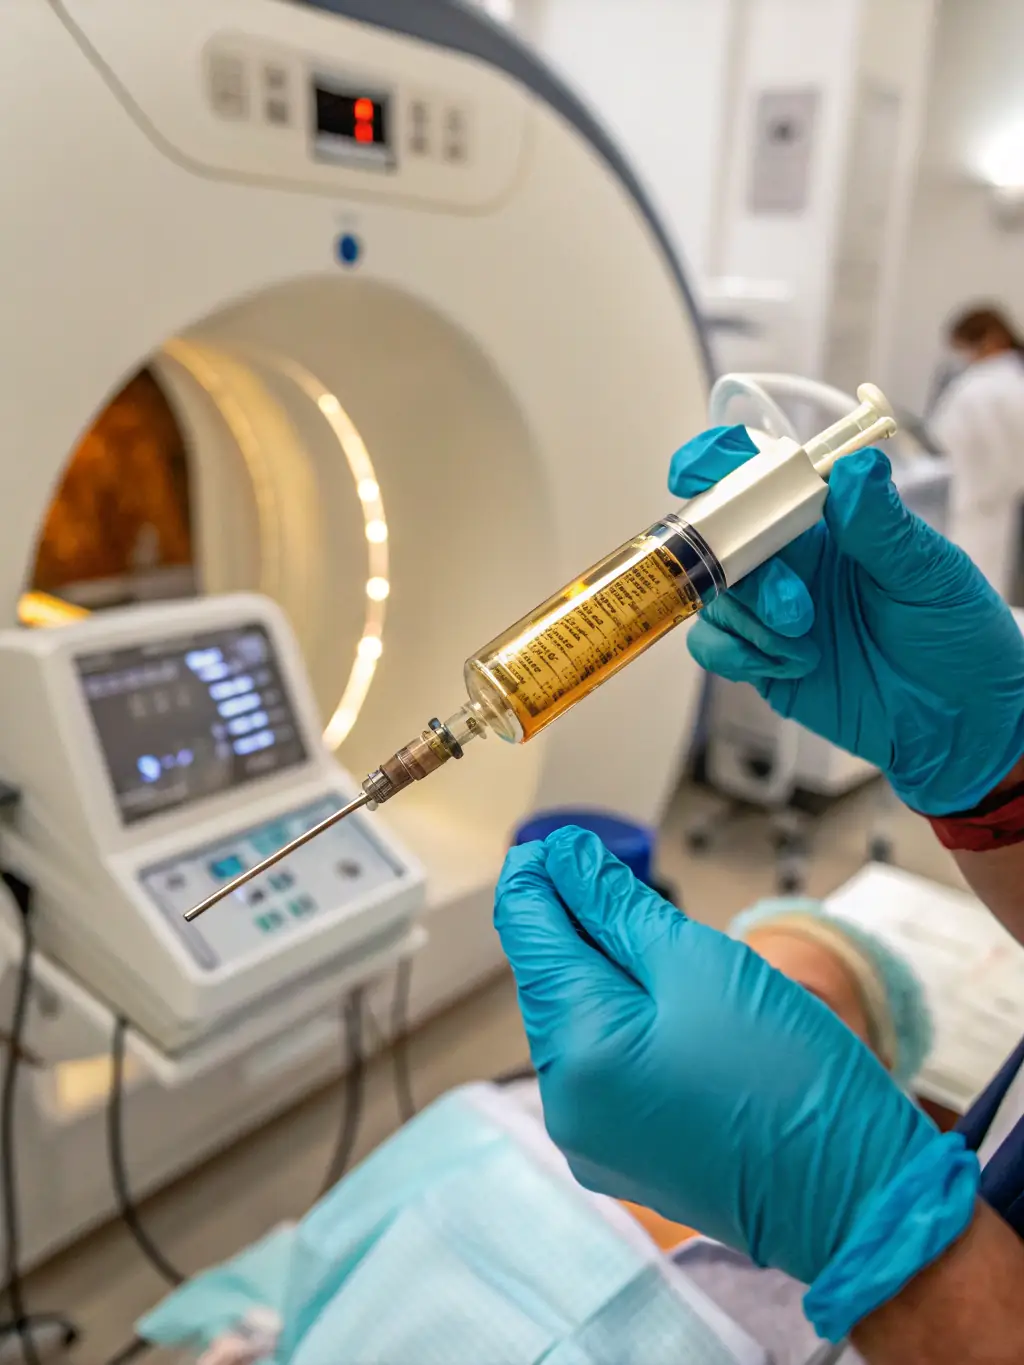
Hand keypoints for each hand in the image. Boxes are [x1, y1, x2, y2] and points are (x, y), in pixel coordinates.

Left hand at [494, 828, 975, 1291]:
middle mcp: (564, 1103)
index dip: (538, 876)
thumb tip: (563, 859)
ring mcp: (589, 1139)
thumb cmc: (789, 1076)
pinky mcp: (622, 1156)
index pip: (528, 933)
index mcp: (576, 1049)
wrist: (857, 1198)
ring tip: (667, 953)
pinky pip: (603, 1067)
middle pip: (550, 979)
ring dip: (606, 976)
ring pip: (578, 1022)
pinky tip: (674, 1010)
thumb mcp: (699, 963)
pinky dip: (625, 1025)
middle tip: (624, 885)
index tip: (561, 842)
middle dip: (579, 926)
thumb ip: (616, 906)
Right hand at [672, 428, 1023, 814]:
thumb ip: (882, 526)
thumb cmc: (954, 635)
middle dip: (738, 562)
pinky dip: (739, 653)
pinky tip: (792, 664)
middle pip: (722, 537)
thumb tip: (854, 468)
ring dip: (753, 617)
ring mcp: (769, 610)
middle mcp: (791, 559)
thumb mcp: (928, 574)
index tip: (696, 473)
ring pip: (716, 594)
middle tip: (791, 602)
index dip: (720, 463)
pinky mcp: (760, 659)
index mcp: (827, 520)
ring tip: (807, 640)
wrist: (956, 721)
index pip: (762, 475)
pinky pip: (711, 645)